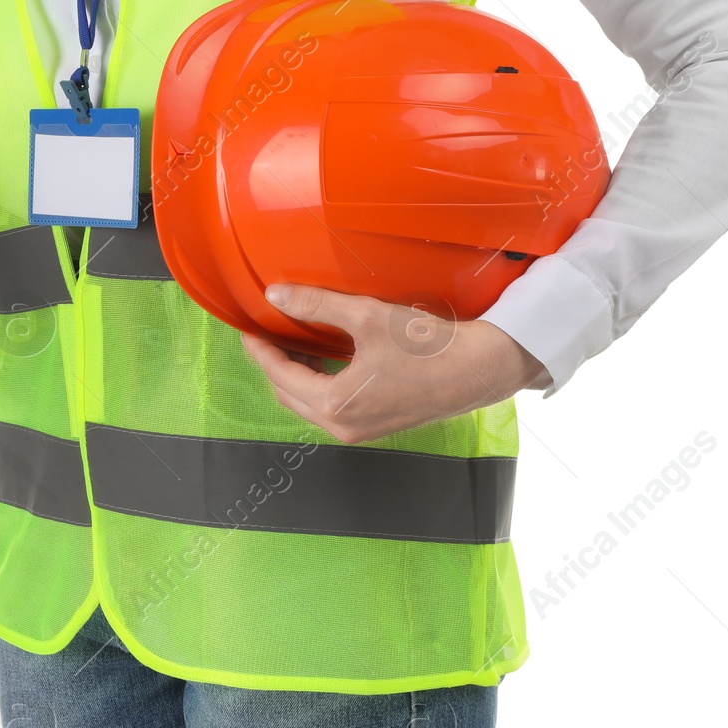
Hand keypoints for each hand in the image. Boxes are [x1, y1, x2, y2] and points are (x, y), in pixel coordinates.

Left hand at [240, 284, 550, 444]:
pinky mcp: (376, 425)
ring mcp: (360, 431)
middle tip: (269, 329)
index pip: (279, 374)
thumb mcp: (366, 317)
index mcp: (335, 405)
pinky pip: (332, 406)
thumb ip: (316, 306)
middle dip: (274, 362)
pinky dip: (319, 383)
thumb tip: (276, 296)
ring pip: (310, 403)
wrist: (478, 369)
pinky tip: (325, 356)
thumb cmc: (427, 345)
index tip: (249, 326)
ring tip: (294, 337)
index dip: (260, 348)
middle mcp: (343, 427)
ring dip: (296, 373)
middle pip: (289, 393)